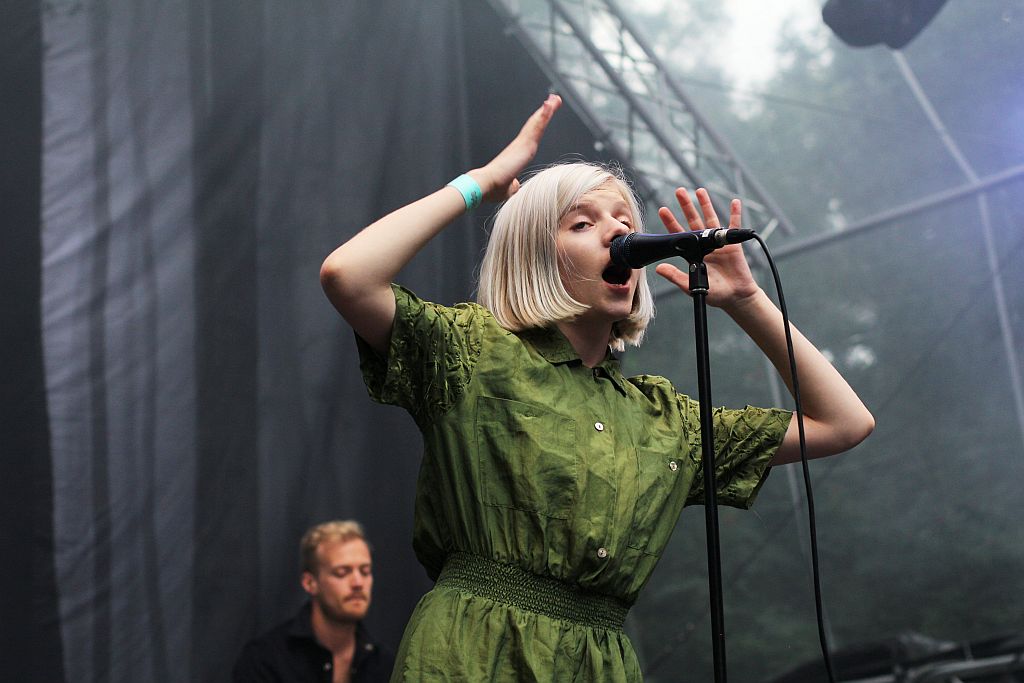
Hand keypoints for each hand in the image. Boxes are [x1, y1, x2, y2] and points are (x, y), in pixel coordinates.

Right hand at [470, 94, 561, 202]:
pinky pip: (537, 127)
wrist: (485, 185)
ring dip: (547, 110)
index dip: (537, 126)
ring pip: (537, 124)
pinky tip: (550, 106)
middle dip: (544, 113)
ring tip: (555, 98)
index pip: (531, 137)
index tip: (544, 115)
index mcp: (516, 154)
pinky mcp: (524, 145)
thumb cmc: (493, 189)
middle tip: (553, 99)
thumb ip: (512, 186)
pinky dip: (544, 116)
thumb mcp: (508, 189)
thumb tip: (514, 185)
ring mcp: (521, 144)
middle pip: (534, 126)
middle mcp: (519, 146)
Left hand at [653, 188, 760, 309]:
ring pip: (710, 218)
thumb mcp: (691, 286)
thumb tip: (658, 268)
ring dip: (706, 204)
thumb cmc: (714, 293)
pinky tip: (734, 202)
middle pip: (693, 221)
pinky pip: (734, 225)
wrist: (735, 297)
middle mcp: (703, 245)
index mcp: (692, 253)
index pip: (678, 234)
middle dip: (686, 206)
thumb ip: (676, 276)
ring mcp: (718, 242)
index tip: (663, 209)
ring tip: (699, 190)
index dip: (671, 222)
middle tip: (679, 191)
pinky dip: (735, 213)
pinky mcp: (733, 243)